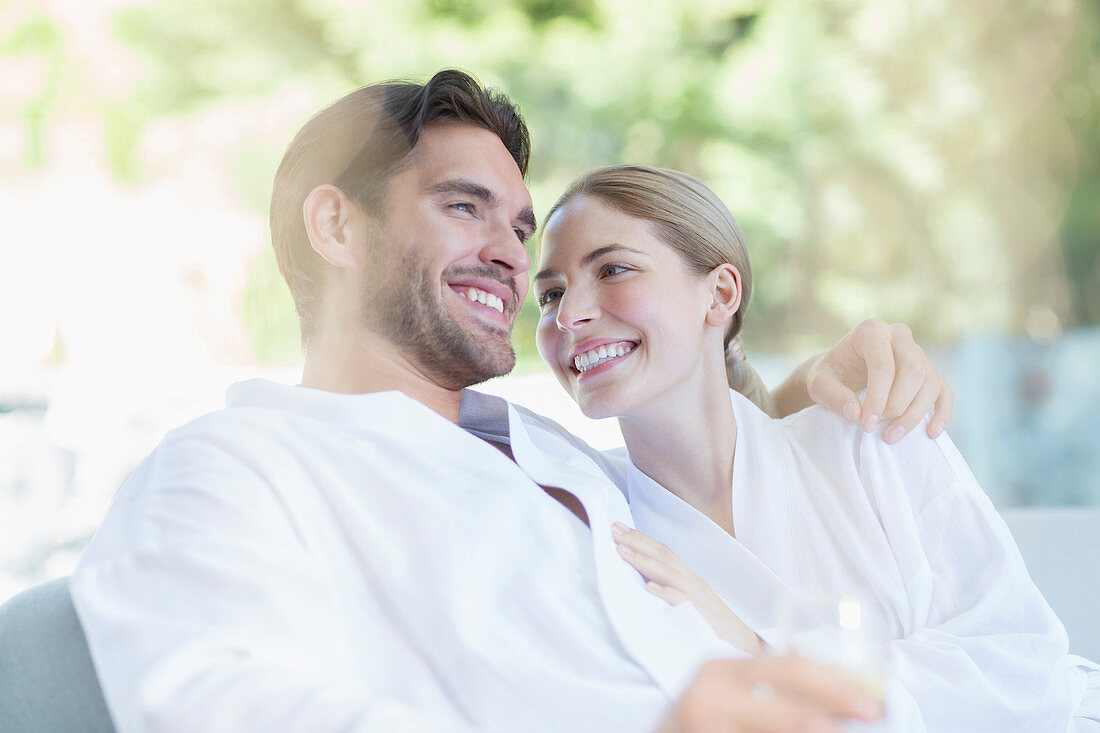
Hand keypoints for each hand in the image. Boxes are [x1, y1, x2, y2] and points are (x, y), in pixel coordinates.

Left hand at [612, 523, 762, 654]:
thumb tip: (643, 582)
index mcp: (689, 579)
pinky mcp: (707, 619)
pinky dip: (668, 594)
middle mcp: (695, 583)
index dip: (641, 539)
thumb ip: (670, 590)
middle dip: (638, 542)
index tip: (618, 528)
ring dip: (646, 562)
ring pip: (671, 575)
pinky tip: (651, 589)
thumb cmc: (714, 626)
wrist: (747, 648)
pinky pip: (686, 604)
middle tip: (613, 529)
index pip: (664, 553)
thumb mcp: (690, 603)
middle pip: (664, 557)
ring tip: (624, 552)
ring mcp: (701, 599)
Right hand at [657, 656, 882, 732]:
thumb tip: (843, 693)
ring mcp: (708, 729)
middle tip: (872, 717)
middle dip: (837, 717)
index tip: (872, 703)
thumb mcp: (723, 696)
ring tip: (843, 732)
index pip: (789, 669)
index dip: (837, 686)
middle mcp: (709, 699)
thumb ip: (767, 688)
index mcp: (718, 672)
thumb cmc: (700, 724)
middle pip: (791, 710)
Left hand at [807, 318, 952, 443]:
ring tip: (891, 436)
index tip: (866, 424)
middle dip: (896, 405)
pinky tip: (932, 433)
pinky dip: (941, 413)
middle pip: (912, 371)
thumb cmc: (830, 375)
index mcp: (872, 330)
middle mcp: (899, 335)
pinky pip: (943, 392)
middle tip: (876, 428)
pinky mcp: (928, 372)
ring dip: (913, 414)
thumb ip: (832, 396)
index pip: (883, 364)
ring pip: (929, 383)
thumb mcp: (818, 384)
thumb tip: (856, 414)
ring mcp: (917, 352)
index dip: (877, 398)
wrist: (840, 372)